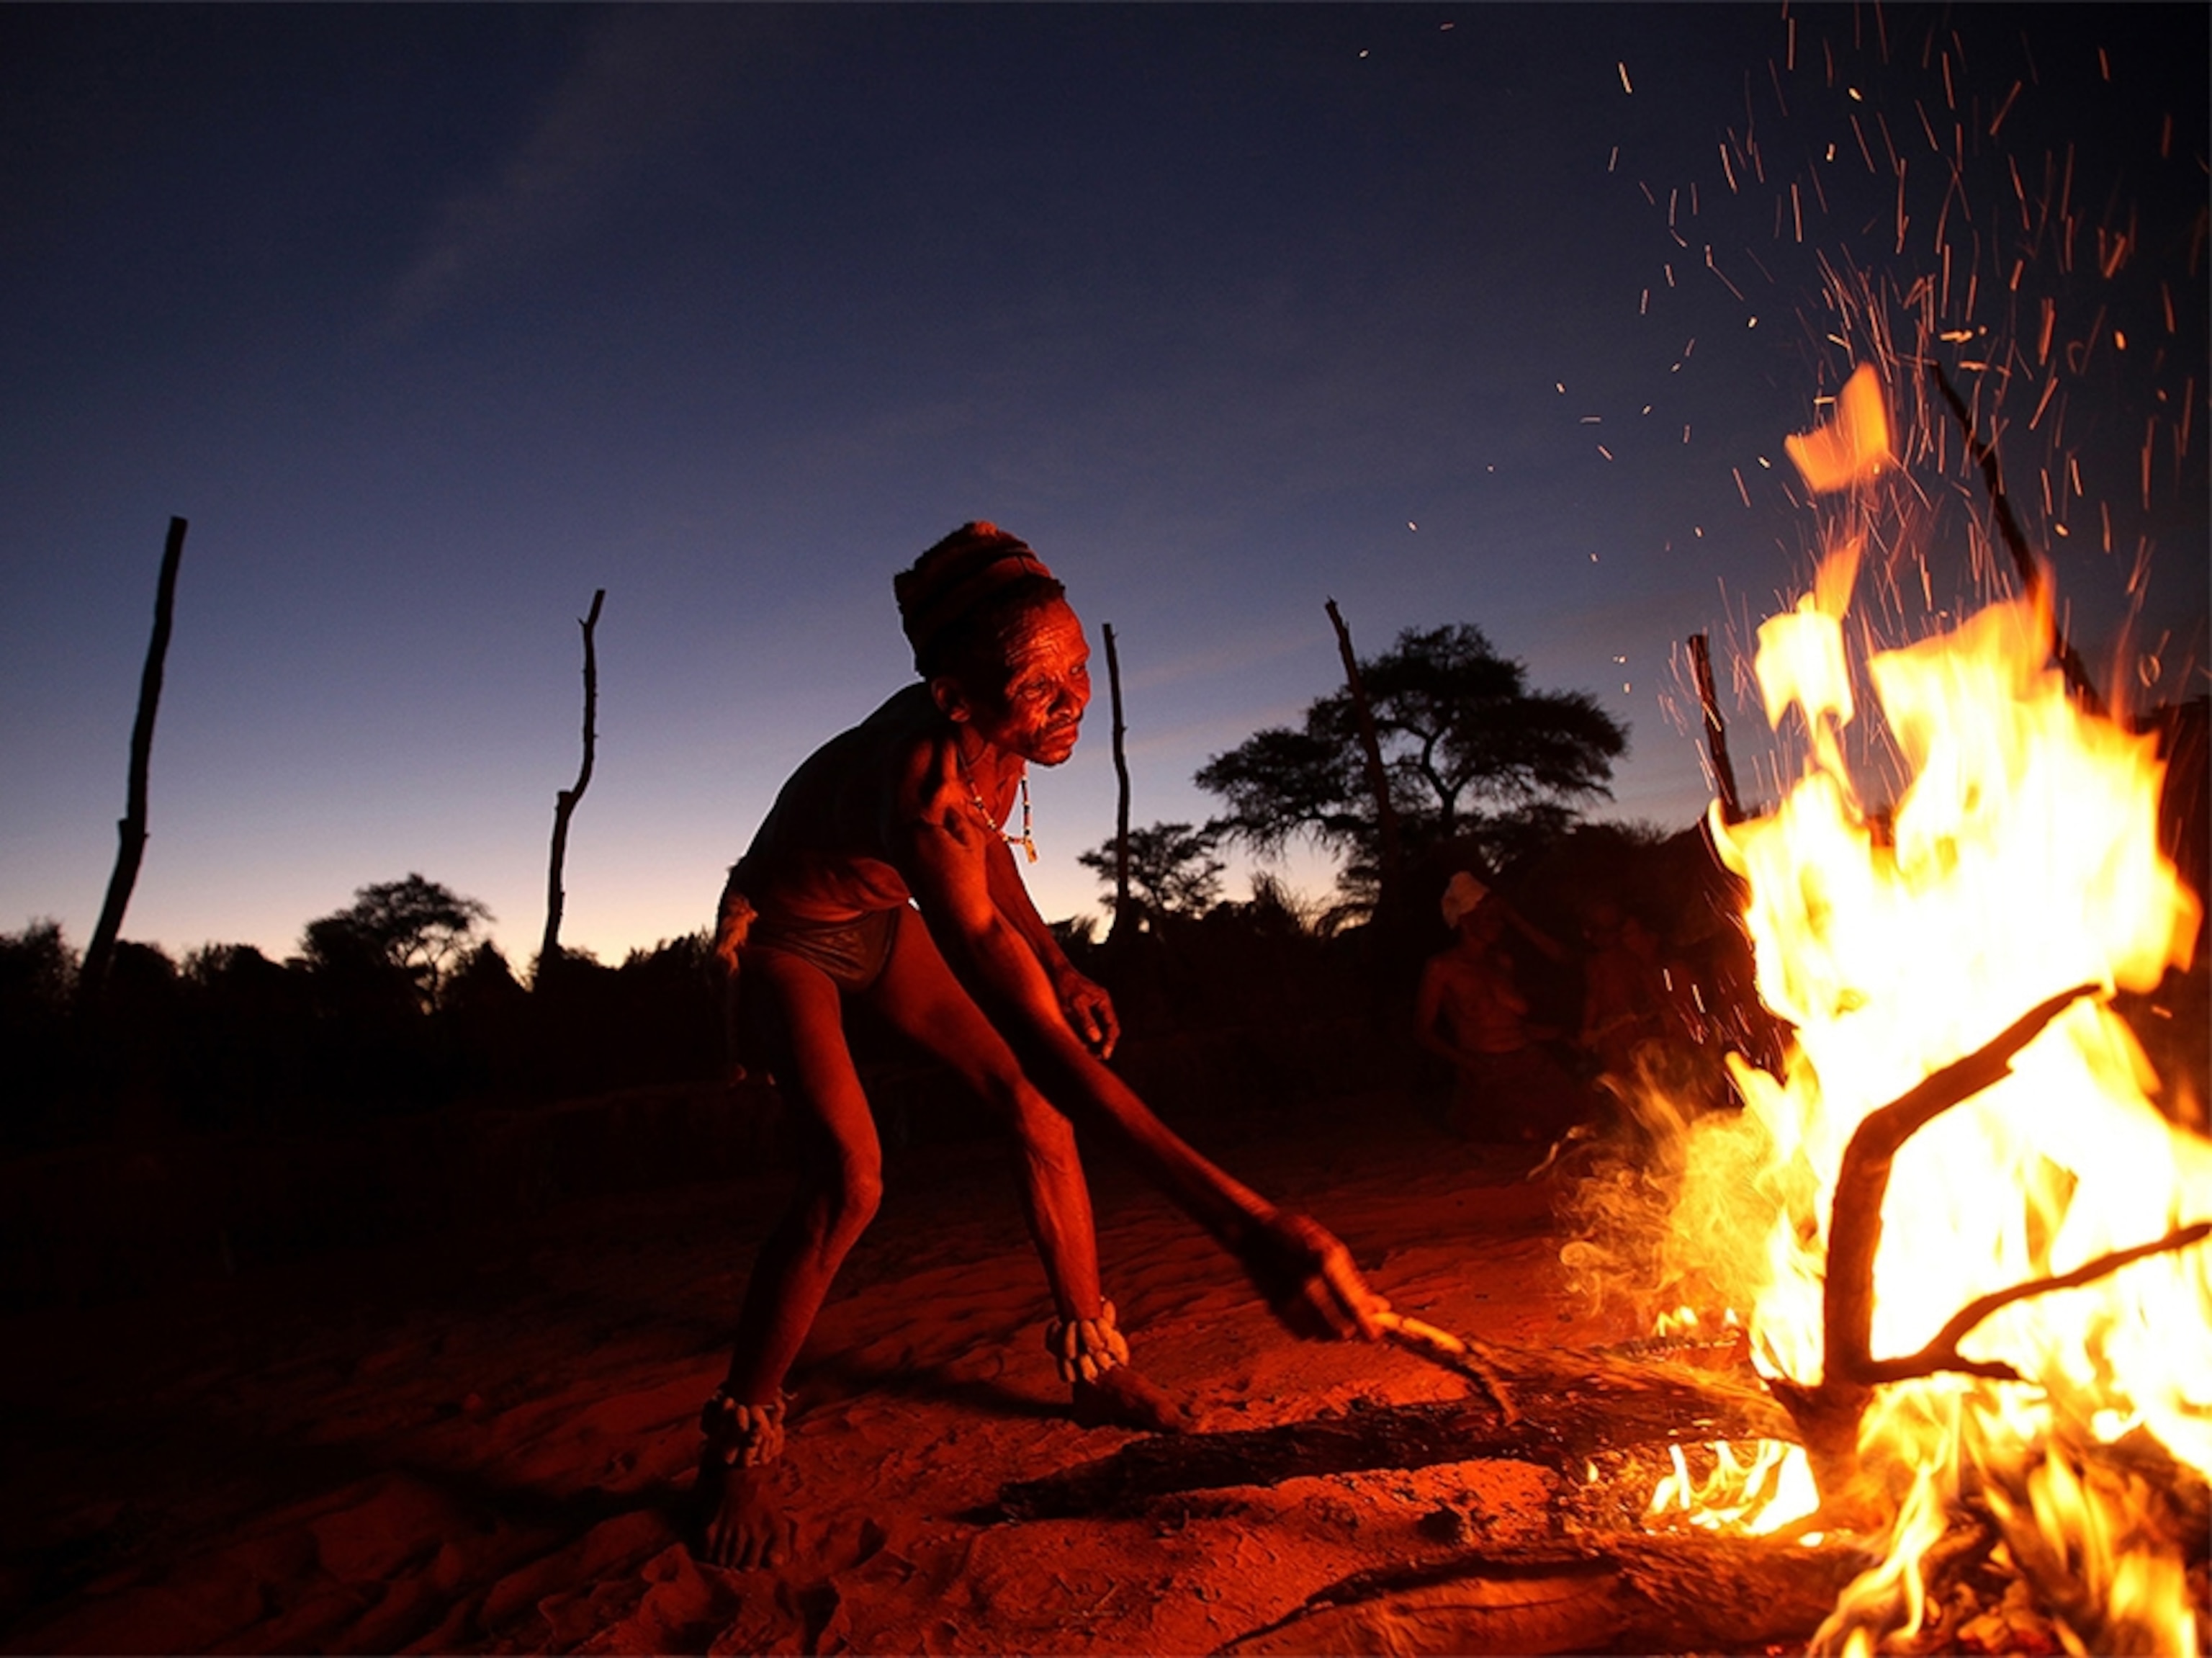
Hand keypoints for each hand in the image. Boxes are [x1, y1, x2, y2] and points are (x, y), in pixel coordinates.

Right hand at [694, 1459, 794, 1570]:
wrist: (739, 1476)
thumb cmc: (762, 1501)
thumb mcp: (778, 1519)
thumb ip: (780, 1545)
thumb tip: (775, 1565)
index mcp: (763, 1532)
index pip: (751, 1565)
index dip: (749, 1566)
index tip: (748, 1562)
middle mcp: (745, 1534)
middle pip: (736, 1565)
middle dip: (736, 1565)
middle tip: (735, 1559)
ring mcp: (727, 1532)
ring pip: (722, 1562)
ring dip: (724, 1561)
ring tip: (726, 1555)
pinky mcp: (711, 1528)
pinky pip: (707, 1554)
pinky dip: (710, 1555)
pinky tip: (715, 1549)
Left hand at [1053, 966, 1120, 1057]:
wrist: (1056, 970)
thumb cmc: (1065, 985)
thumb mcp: (1074, 1004)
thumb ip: (1085, 1021)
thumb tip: (1096, 1039)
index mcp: (1103, 1001)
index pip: (1112, 1025)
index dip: (1109, 1041)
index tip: (1104, 1054)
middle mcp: (1102, 1004)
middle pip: (1109, 1028)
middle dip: (1105, 1043)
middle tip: (1098, 1057)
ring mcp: (1095, 1005)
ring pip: (1101, 1027)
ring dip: (1097, 1040)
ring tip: (1090, 1053)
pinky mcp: (1086, 1007)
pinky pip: (1092, 1024)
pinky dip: (1089, 1034)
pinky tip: (1082, 1042)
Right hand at [1239, 1210, 1386, 1340]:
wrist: (1255, 1236)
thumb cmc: (1297, 1237)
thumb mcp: (1332, 1249)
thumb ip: (1356, 1282)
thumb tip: (1381, 1307)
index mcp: (1325, 1264)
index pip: (1354, 1309)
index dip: (1369, 1327)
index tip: (1376, 1334)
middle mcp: (1307, 1286)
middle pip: (1340, 1331)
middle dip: (1352, 1329)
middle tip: (1356, 1320)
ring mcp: (1290, 1300)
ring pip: (1323, 1335)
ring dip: (1333, 1330)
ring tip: (1333, 1312)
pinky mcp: (1277, 1310)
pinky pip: (1303, 1334)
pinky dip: (1313, 1329)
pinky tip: (1313, 1312)